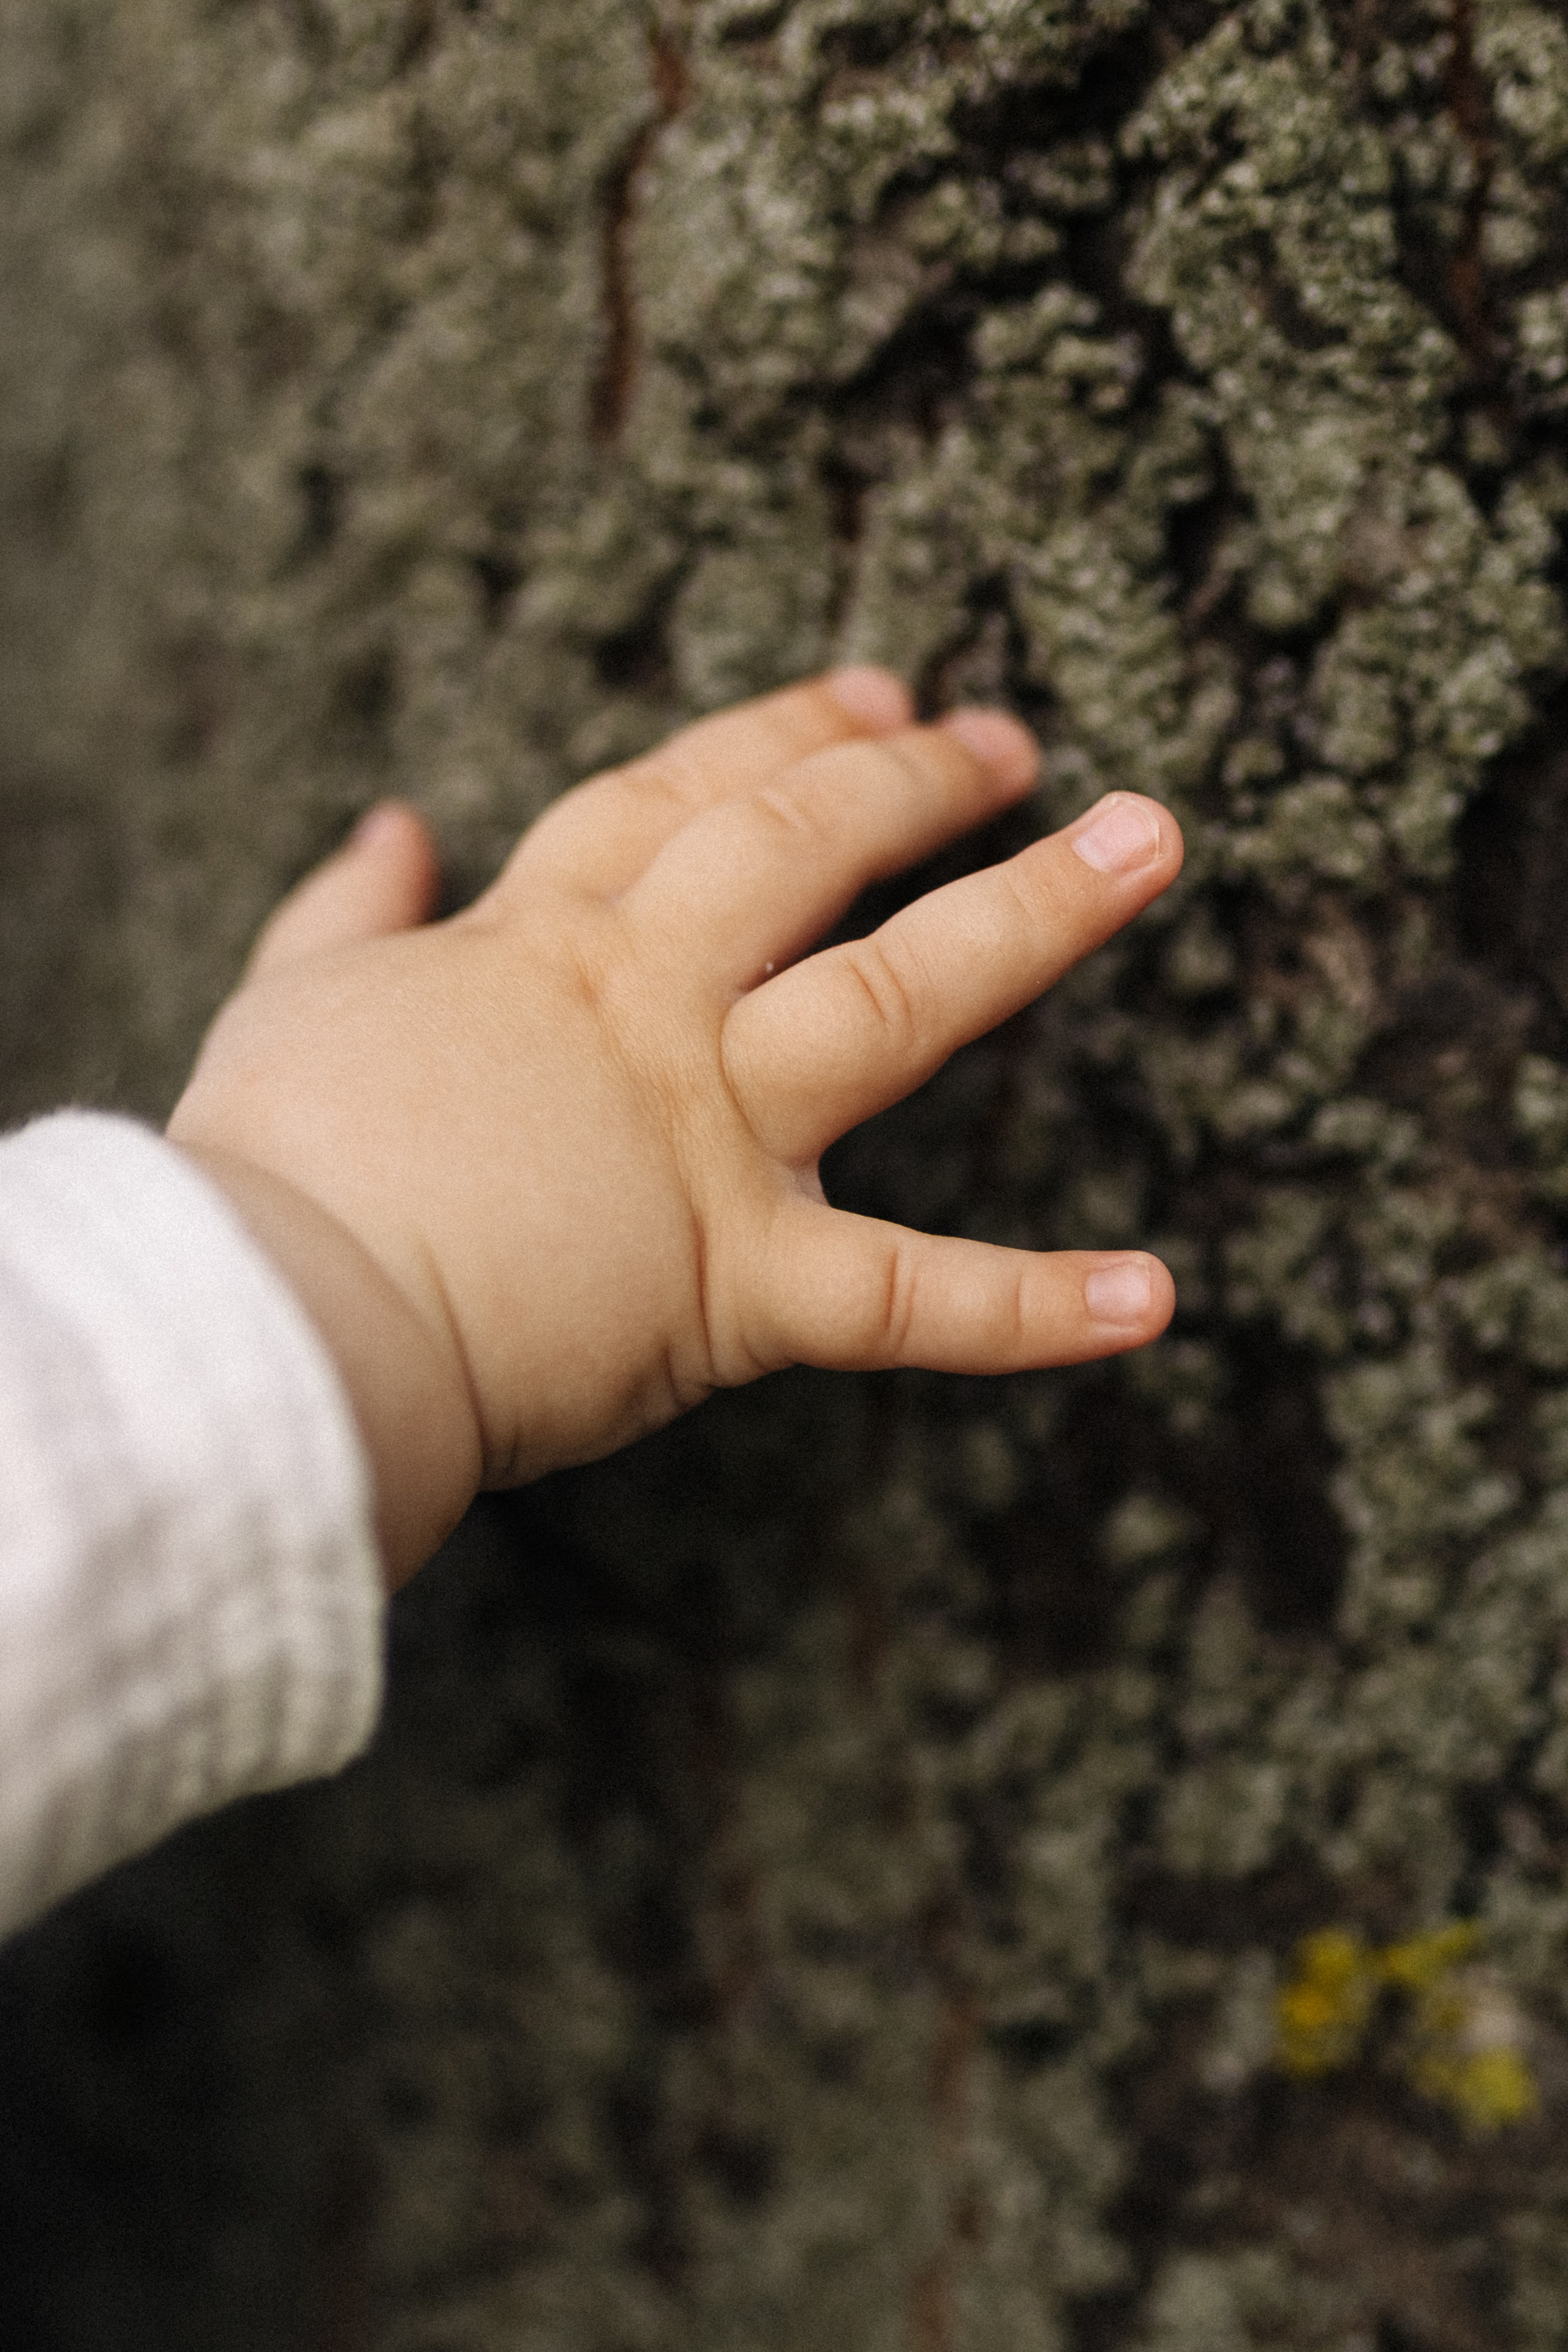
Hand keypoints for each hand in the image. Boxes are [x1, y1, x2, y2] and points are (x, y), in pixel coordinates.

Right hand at [168, 669, 1181, 1587]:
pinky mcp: (740, 1283)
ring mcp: (706, 1136)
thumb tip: (393, 825)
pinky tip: (1153, 1297)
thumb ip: (344, 912)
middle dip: (910, 778)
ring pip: (898, 999)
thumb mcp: (286, 1002)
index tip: (867, 695)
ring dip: (1033, 915)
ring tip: (1146, 844)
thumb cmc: (272, 1171)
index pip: (678, 801)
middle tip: (1005, 738)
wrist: (273, 1319)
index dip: (776, 735)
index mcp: (540, 944)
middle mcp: (647, 1010)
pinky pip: (911, 1299)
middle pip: (803, 849)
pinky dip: (1033, 1309)